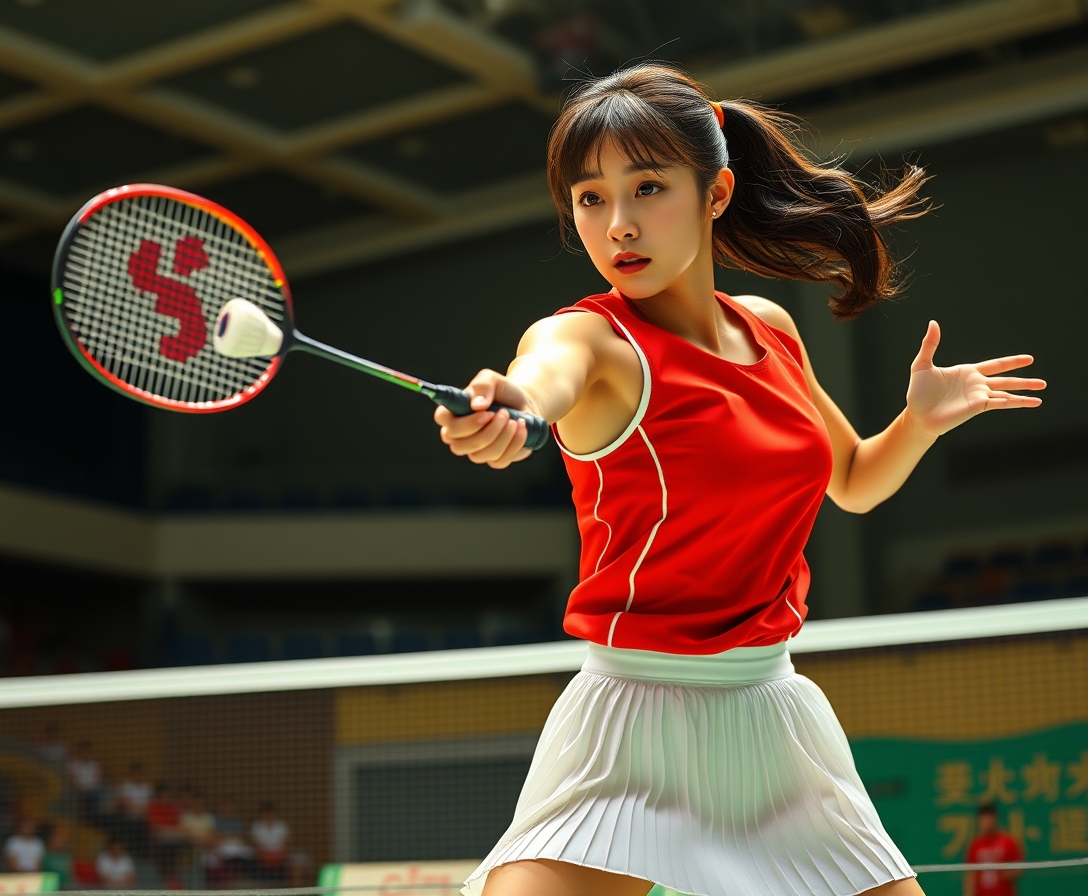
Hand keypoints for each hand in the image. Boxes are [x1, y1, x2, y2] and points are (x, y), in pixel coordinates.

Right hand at [434, 368, 533, 468]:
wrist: (524, 404)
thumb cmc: (502, 391)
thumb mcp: (492, 380)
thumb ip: (482, 386)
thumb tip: (477, 405)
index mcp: (452, 413)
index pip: (443, 421)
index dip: (464, 423)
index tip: (486, 413)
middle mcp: (459, 436)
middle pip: (459, 446)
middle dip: (486, 432)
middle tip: (504, 414)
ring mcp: (475, 451)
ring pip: (480, 455)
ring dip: (502, 437)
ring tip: (514, 420)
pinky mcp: (494, 459)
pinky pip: (498, 461)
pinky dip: (514, 444)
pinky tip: (521, 428)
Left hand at [905, 321, 1045, 439]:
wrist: (916, 415)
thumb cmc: (918, 393)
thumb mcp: (922, 365)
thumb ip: (930, 344)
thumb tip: (933, 323)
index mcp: (967, 373)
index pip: (994, 365)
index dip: (1011, 362)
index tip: (1028, 359)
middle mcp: (976, 385)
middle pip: (1005, 379)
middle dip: (1024, 379)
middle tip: (1043, 381)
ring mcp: (978, 396)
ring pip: (1007, 392)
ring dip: (1025, 391)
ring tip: (1043, 389)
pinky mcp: (978, 407)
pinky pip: (1001, 403)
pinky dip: (1017, 401)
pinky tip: (1033, 402)